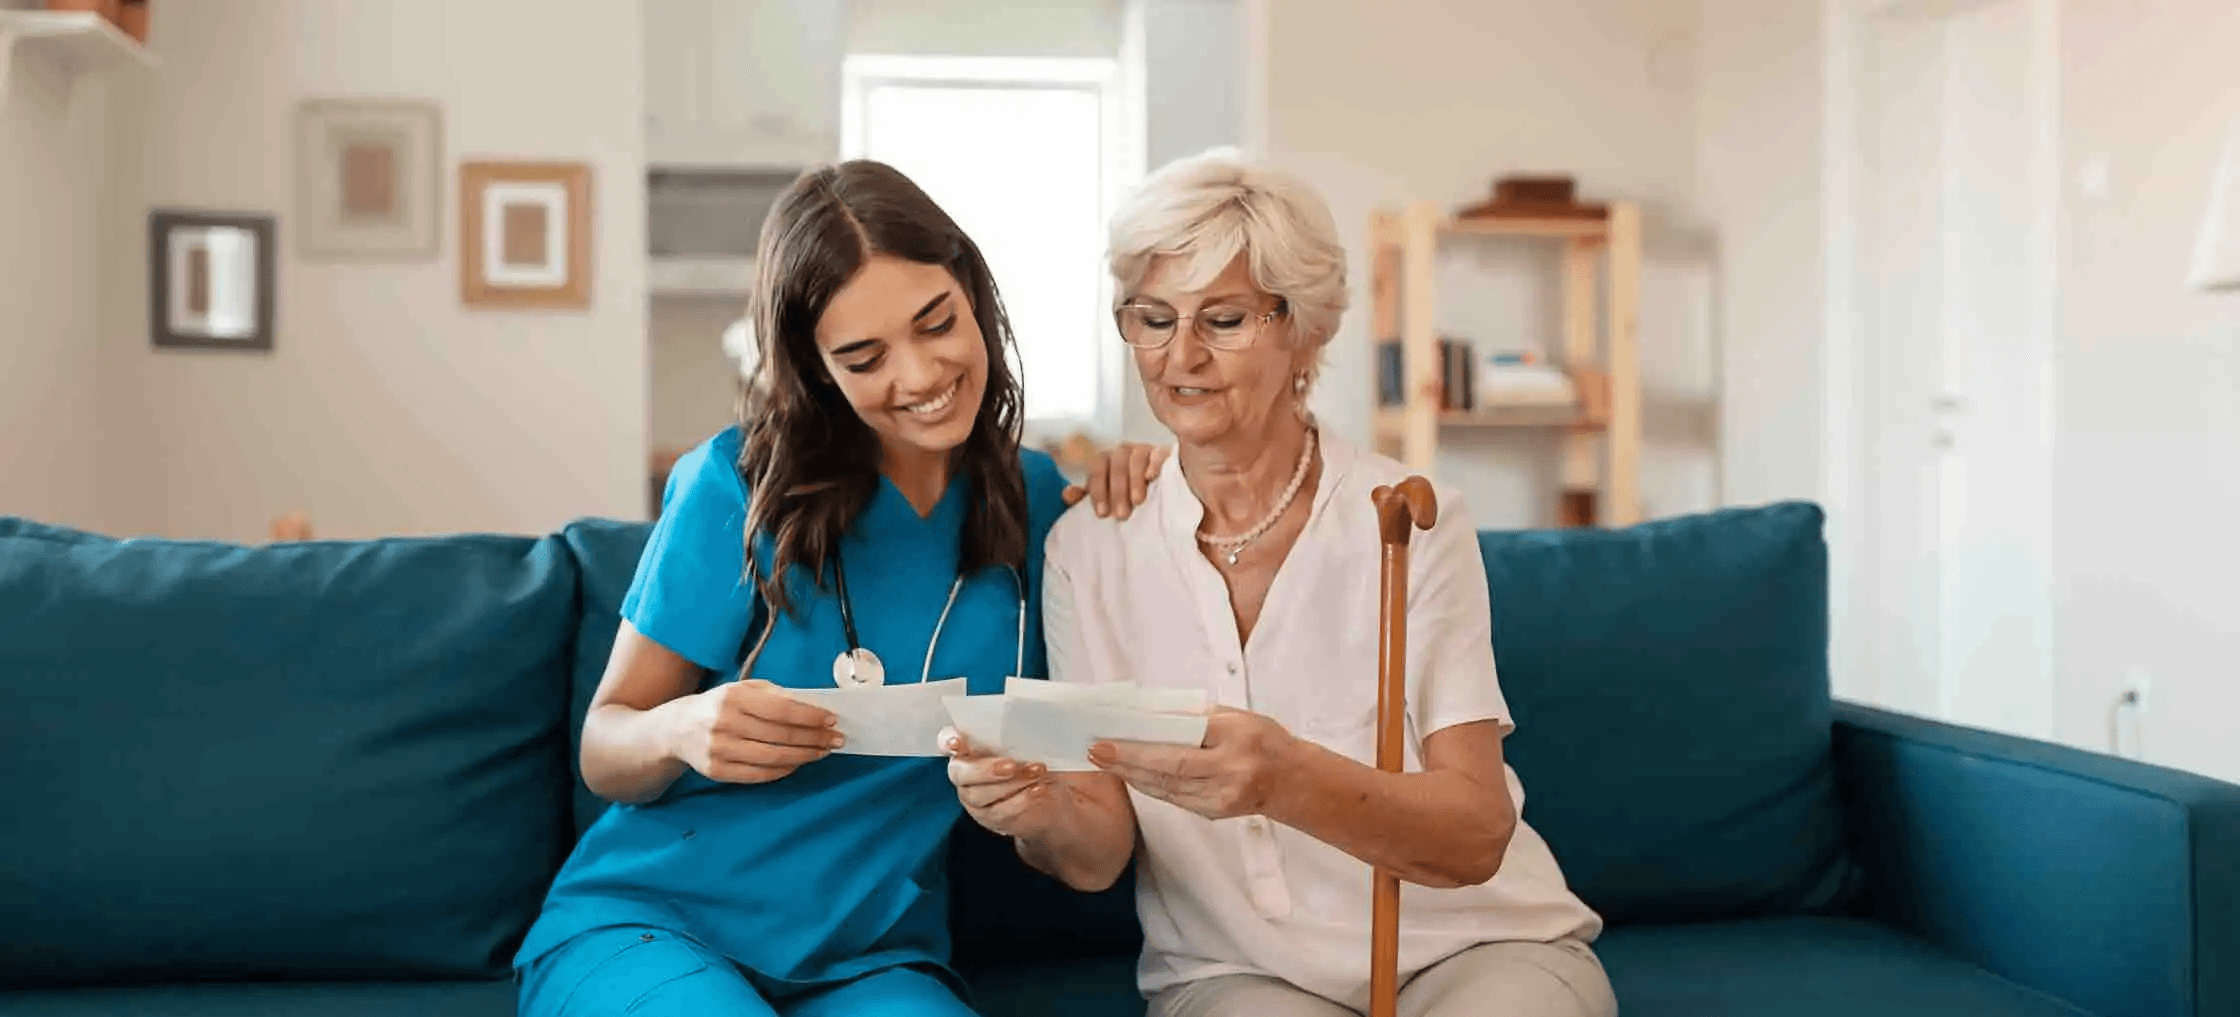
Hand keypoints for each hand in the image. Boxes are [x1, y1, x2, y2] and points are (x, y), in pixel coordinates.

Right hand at [668, 679, 841, 783]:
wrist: (676, 729)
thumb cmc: (718, 705)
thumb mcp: (741, 689)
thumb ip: (774, 695)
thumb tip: (811, 707)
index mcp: (733, 697)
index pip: (782, 710)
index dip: (811, 716)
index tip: (832, 720)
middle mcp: (724, 723)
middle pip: (781, 736)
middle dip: (815, 738)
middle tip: (836, 739)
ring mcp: (720, 750)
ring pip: (774, 758)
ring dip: (805, 756)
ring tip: (822, 752)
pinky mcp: (717, 771)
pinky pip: (759, 775)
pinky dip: (784, 770)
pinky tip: (798, 763)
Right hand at [941, 726, 1065, 837]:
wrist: (1052, 795)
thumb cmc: (1035, 759)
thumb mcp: (1031, 743)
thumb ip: (1020, 736)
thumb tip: (1030, 727)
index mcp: (969, 745)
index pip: (947, 740)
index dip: (948, 741)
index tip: (957, 742)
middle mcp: (965, 771)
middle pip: (960, 772)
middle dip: (985, 769)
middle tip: (1012, 765)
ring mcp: (973, 797)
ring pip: (979, 794)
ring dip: (1011, 783)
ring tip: (1036, 773)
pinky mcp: (989, 817)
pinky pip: (998, 811)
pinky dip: (1019, 800)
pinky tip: (1037, 789)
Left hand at [1059, 442, 1169, 519]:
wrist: (1161, 493)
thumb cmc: (1128, 496)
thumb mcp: (1106, 499)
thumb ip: (1086, 497)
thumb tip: (1067, 494)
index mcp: (1106, 461)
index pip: (1096, 468)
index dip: (1097, 491)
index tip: (1102, 514)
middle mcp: (1123, 452)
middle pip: (1116, 464)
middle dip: (1117, 490)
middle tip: (1121, 515)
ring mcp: (1144, 450)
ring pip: (1135, 457)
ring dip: (1134, 480)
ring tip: (1137, 501)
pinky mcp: (1164, 452)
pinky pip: (1158, 453)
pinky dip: (1154, 464)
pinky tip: (1152, 478)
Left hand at [1090, 707, 1297, 819]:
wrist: (1292, 779)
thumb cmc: (1262, 739)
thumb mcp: (1234, 716)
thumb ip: (1194, 717)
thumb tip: (1147, 715)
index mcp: (1235, 738)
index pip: (1178, 744)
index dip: (1138, 747)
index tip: (1107, 741)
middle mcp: (1229, 772)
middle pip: (1167, 771)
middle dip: (1126, 763)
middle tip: (1095, 753)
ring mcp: (1222, 798)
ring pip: (1166, 788)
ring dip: (1132, 775)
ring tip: (1105, 762)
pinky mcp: (1215, 813)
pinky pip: (1174, 799)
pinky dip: (1150, 786)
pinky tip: (1131, 776)